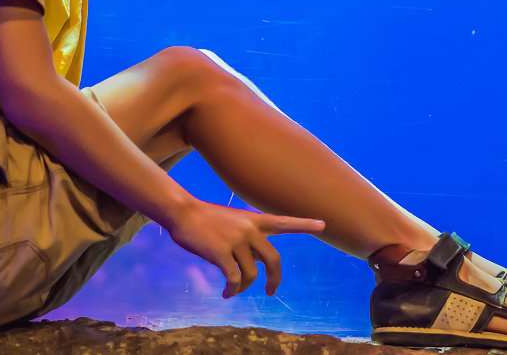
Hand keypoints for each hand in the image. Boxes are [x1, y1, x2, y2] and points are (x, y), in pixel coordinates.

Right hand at [163, 200, 325, 297]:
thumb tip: (255, 267)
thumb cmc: (204, 219)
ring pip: (251, 274)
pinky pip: (234, 280)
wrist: (182, 212)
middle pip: (274, 259)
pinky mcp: (222, 253)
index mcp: (253, 220)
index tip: (324, 224)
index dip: (305, 224)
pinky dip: (232, 290)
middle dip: (275, 279)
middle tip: (272, 290)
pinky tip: (226, 293)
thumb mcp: (232, 222)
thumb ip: (247, 239)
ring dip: (243, 287)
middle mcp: (249, 229)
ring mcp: (236, 240)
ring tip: (232, 290)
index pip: (284, 222)